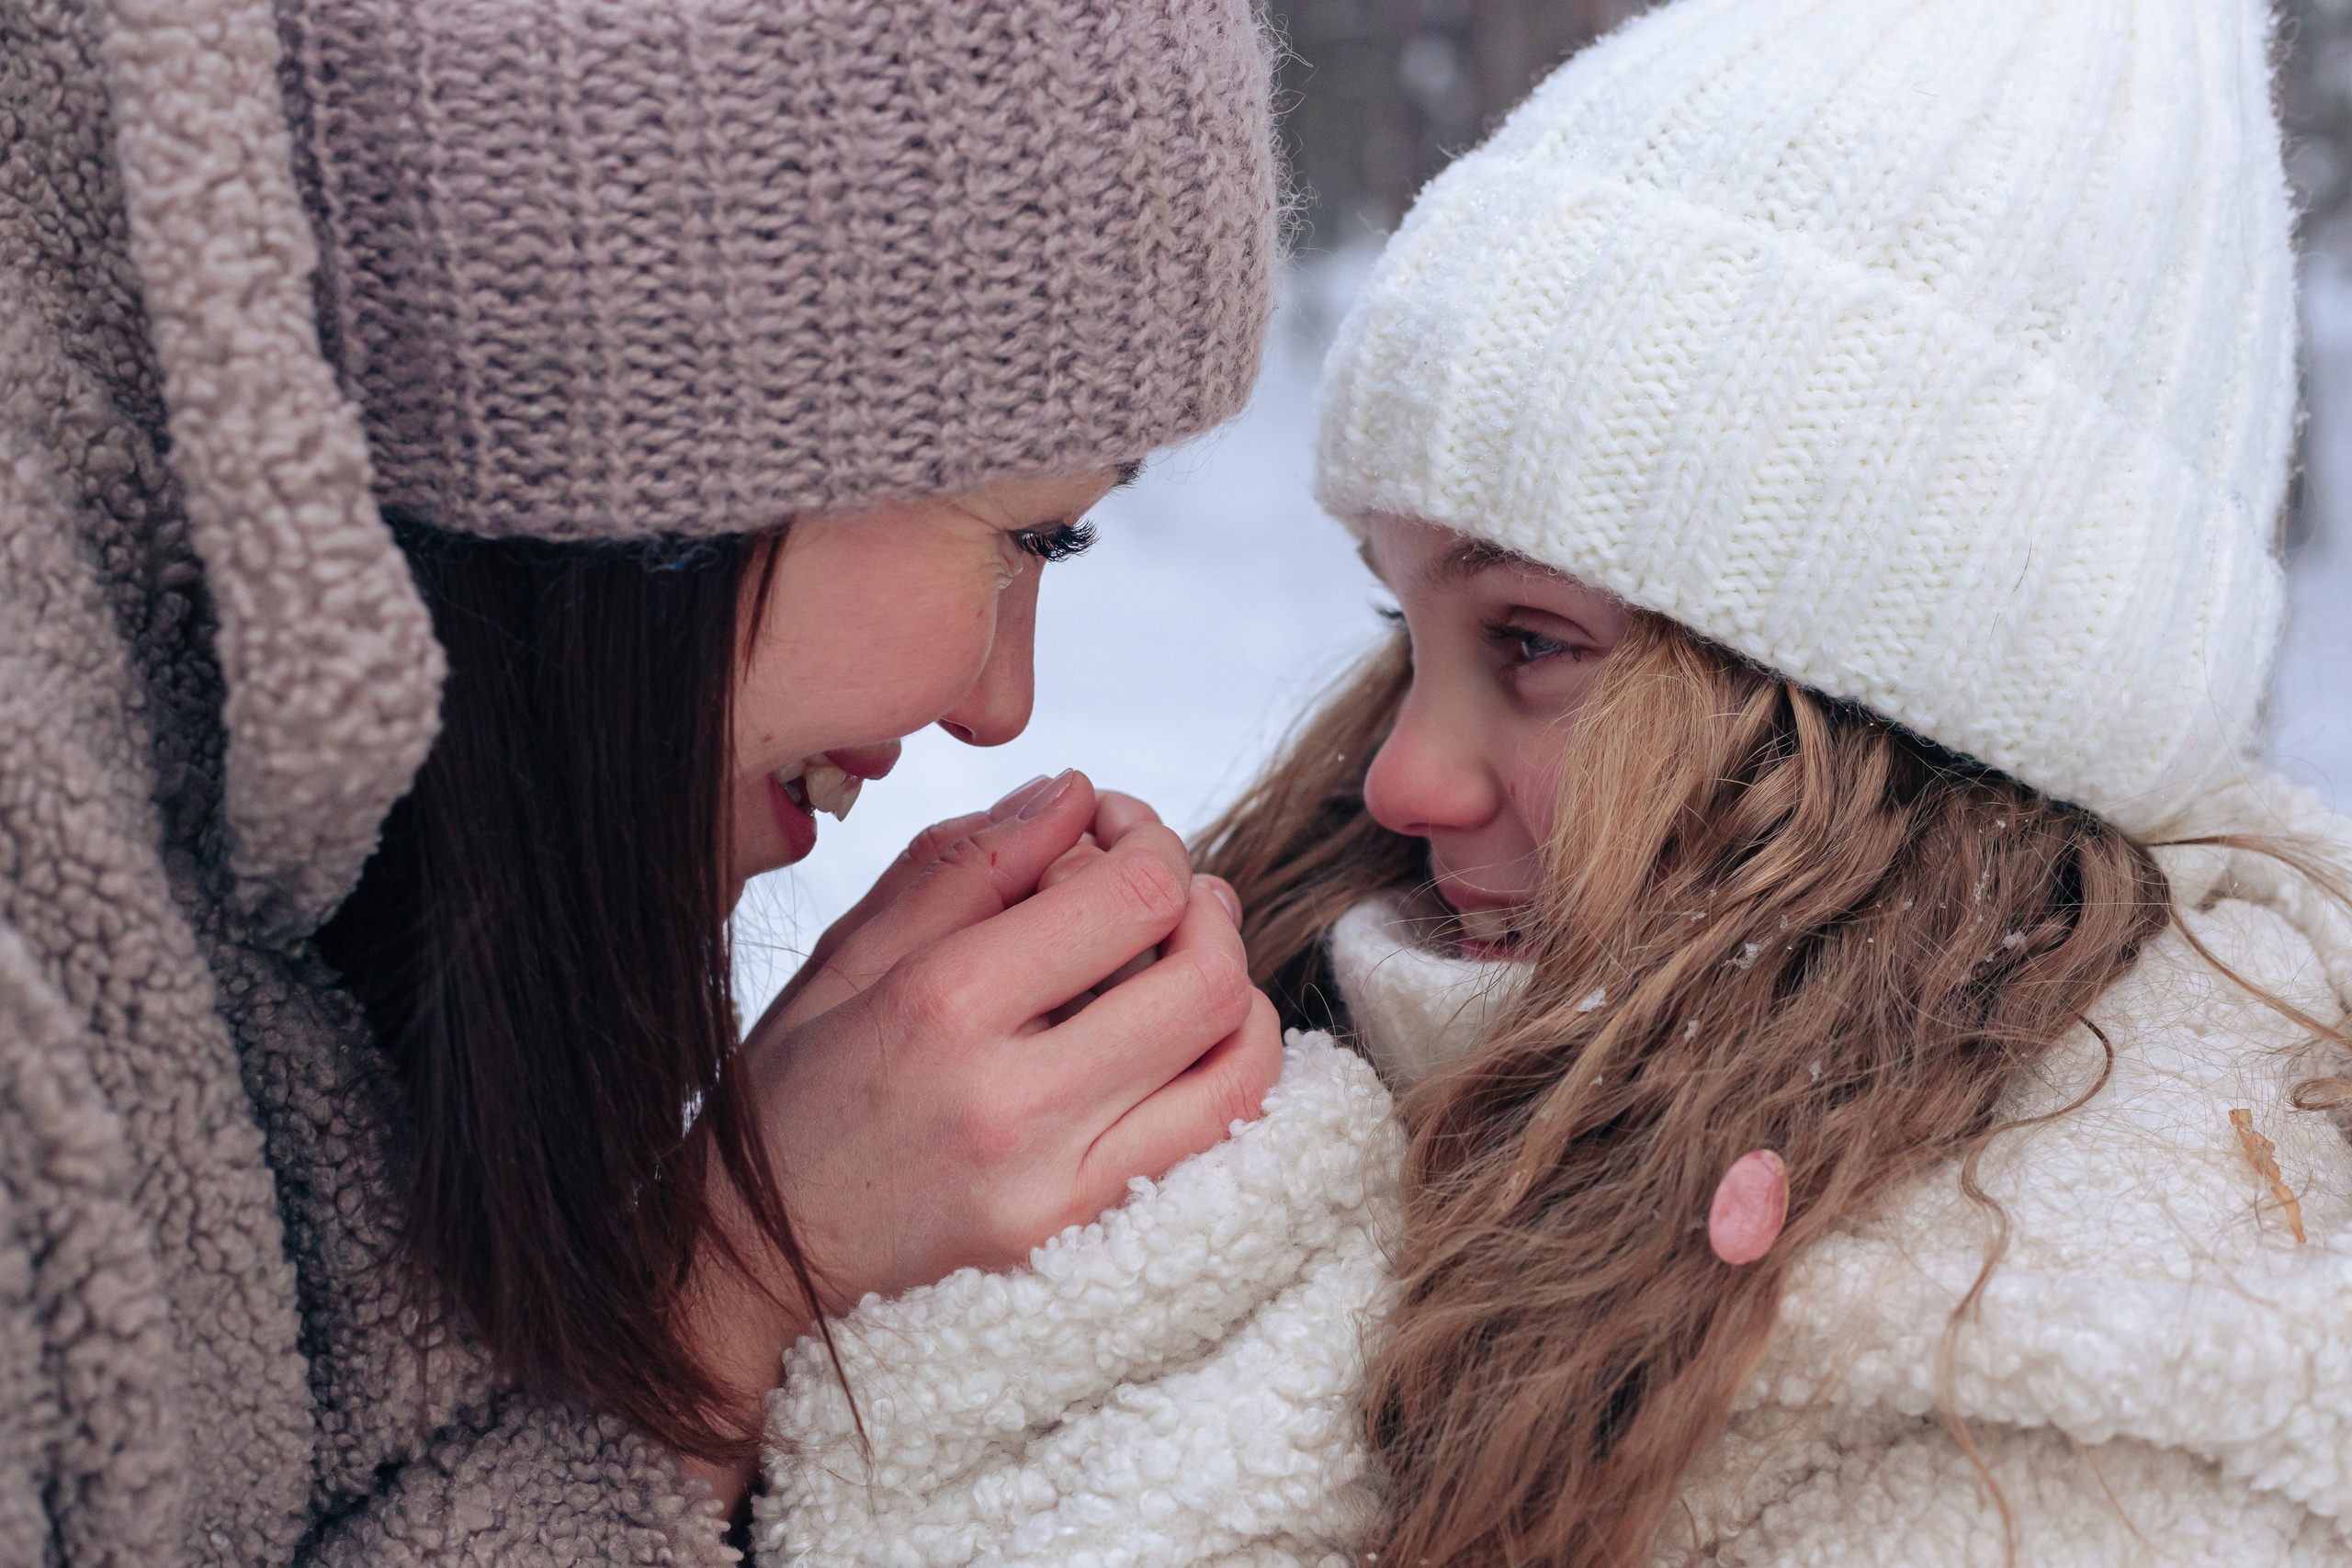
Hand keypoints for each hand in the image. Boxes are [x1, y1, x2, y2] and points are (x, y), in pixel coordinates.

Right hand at [701, 763, 1279, 1321]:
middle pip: (1205, 975)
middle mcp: (1012, 1103)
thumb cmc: (794, 1100)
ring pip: (1237, 1065)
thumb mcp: (848, 956)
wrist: (750, 1264)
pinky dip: (1228, 1074)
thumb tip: (1071, 795)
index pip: (1131, 896)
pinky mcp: (1081, 1245)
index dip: (1152, 838)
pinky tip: (1185, 1046)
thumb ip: (965, 865)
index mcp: (943, 1007)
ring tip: (1186, 963)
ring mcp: (1056, 1188)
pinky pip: (1219, 1145)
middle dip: (1206, 907)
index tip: (1119, 828)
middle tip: (1168, 893)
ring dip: (1235, 990)